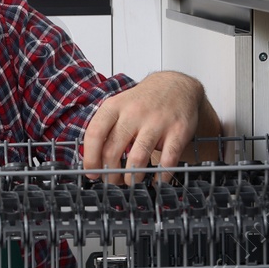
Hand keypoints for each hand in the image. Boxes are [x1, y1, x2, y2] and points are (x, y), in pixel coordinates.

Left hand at [81, 71, 221, 183]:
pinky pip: (167, 161)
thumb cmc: (143, 102)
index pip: (94, 134)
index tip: (92, 173)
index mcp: (114, 106)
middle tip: (113, 181)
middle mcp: (134, 113)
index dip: (90, 158)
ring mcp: (157, 122)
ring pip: (137, 159)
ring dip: (132, 177)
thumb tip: (94, 163)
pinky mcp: (178, 131)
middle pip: (113, 151)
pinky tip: (156, 180)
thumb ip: (105, 131)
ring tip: (131, 181)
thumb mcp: (118, 106)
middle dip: (110, 174)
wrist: (176, 85)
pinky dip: (160, 176)